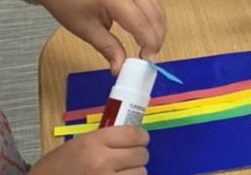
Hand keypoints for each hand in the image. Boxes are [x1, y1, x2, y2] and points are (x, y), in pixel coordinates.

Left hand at [25, 0, 165, 74]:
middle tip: (150, 58)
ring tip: (151, 48)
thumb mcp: (85, 30)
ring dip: (157, 28)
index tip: (147, 61)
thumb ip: (107, 48)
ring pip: (155, 8)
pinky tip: (148, 32)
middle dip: (156, 38)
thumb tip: (119, 67)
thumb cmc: (66, 2)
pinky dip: (152, 19)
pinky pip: (149, 2)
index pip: (141, 23)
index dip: (148, 43)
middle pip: (153, 15)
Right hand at [30, 126, 148, 174]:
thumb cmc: (54, 171)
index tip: (139, 141)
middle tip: (128, 160)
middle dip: (137, 156)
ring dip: (134, 173)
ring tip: (121, 174)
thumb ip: (103, 142)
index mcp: (93, 143)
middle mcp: (102, 161)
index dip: (140, 137)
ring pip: (141, 173)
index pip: (134, 134)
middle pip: (141, 154)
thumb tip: (131, 138)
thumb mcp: (76, 147)